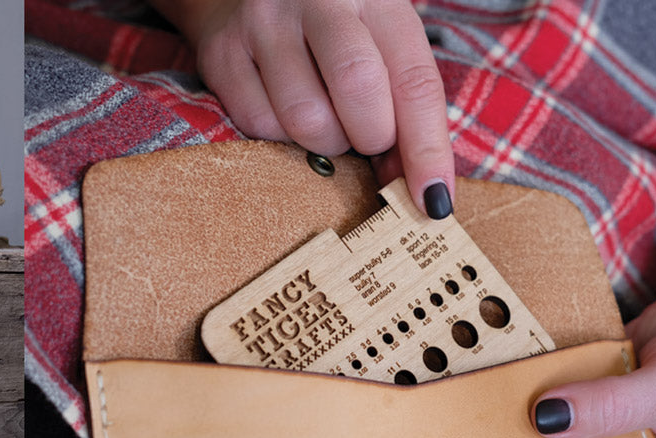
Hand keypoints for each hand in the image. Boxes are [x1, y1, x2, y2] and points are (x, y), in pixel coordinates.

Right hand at [151, 0, 455, 216]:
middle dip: (370, 138)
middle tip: (366, 139)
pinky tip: (284, 109)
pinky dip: (280, 137)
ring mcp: (265, 22)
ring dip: (324, 143)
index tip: (433, 200)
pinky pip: (260, 127)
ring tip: (324, 118)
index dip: (427, 149)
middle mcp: (319, 0)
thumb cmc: (331, 28)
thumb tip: (417, 187)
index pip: (414, 80)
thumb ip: (402, 104)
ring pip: (306, 120)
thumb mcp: (379, 43)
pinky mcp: (222, 52)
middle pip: (358, 91)